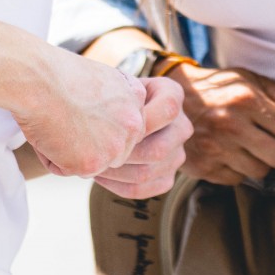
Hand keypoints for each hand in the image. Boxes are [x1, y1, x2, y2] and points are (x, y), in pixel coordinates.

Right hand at [16, 49, 150, 178]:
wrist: (39, 79)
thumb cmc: (57, 74)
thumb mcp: (100, 78)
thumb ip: (113, 101)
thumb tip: (105, 122)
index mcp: (136, 97)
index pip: (123, 125)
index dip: (97, 123)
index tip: (79, 111)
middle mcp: (134, 124)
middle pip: (113, 150)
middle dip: (89, 144)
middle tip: (65, 121)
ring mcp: (115, 146)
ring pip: (92, 163)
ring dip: (71, 153)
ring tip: (56, 126)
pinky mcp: (94, 163)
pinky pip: (68, 170)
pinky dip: (52, 159)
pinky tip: (48, 135)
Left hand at [92, 76, 191, 199]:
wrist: (120, 112)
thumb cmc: (114, 96)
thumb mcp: (117, 85)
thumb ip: (115, 94)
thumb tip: (97, 116)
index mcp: (173, 96)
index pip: (168, 110)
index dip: (142, 121)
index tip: (113, 123)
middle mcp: (182, 126)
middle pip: (158, 150)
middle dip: (121, 155)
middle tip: (95, 152)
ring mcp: (178, 154)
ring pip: (147, 173)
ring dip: (115, 173)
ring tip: (92, 164)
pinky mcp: (167, 177)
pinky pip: (143, 189)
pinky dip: (117, 186)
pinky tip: (101, 176)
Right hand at [167, 63, 274, 184]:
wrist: (171, 103)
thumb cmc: (217, 89)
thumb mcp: (247, 80)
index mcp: (247, 100)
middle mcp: (232, 125)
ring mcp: (217, 148)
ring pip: (261, 172)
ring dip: (265, 164)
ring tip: (256, 150)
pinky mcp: (204, 167)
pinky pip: (238, 179)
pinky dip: (241, 171)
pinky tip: (234, 156)